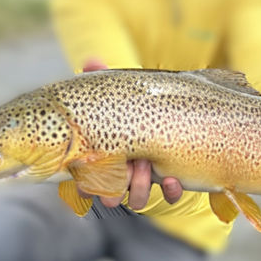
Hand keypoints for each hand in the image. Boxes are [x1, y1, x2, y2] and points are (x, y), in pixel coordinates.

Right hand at [82, 59, 184, 209]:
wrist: (175, 113)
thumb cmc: (136, 104)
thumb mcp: (121, 92)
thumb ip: (104, 79)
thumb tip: (90, 62)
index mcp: (104, 156)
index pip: (85, 181)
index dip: (84, 186)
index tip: (86, 179)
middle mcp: (122, 173)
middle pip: (110, 194)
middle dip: (114, 187)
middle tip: (122, 169)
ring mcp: (146, 179)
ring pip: (137, 198)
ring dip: (140, 187)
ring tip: (146, 166)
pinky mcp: (170, 181)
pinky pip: (169, 196)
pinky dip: (171, 191)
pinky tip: (173, 179)